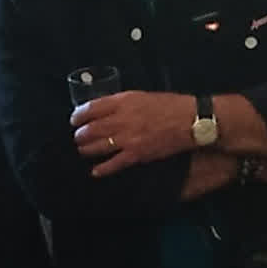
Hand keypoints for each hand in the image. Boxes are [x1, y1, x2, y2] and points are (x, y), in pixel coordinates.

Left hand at [73, 91, 195, 176]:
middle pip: (89, 129)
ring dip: (86, 150)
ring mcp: (128, 138)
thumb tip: (105, 110)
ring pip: (96, 147)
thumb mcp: (143, 96)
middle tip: (78, 138)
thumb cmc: (171, 105)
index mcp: (123, 101)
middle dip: (79, 135)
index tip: (75, 120)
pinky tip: (95, 171)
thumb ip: (123, 103)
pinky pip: (112, 164)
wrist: (191, 121)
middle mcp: (122, 119)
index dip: (78, 116)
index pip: (90, 108)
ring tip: (84, 151)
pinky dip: (101, 169)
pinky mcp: (136, 154)